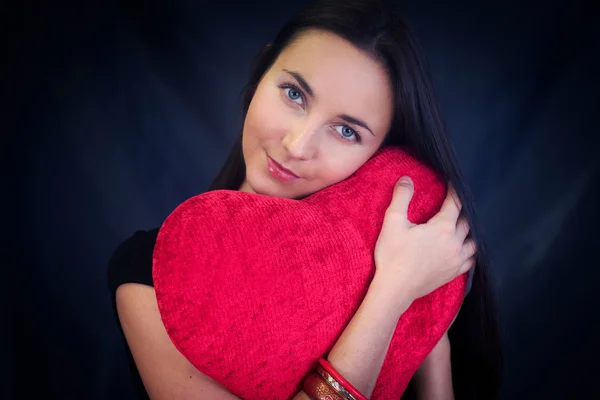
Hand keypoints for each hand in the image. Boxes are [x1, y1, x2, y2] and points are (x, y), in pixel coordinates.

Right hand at [373, 177, 475, 300]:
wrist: (395, 289)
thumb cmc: (392, 255)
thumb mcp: (393, 222)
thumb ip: (401, 198)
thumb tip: (406, 179)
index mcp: (443, 228)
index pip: (455, 204)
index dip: (455, 191)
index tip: (453, 182)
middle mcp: (455, 243)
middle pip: (467, 221)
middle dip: (463, 209)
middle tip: (459, 201)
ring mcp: (457, 260)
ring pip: (474, 241)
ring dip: (471, 230)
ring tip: (466, 223)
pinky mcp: (454, 273)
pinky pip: (471, 259)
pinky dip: (472, 251)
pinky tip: (468, 248)